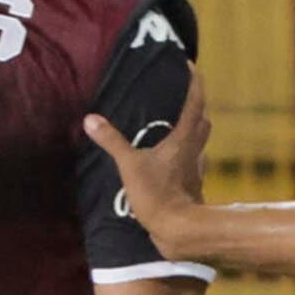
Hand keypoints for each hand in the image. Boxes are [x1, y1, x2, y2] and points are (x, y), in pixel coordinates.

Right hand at [74, 75, 208, 257]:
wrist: (180, 231)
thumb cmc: (158, 195)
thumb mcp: (130, 166)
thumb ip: (112, 141)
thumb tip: (91, 119)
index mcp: (184, 138)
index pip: (195, 101)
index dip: (194, 81)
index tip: (188, 64)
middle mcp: (195, 149)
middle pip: (203, 118)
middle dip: (196, 103)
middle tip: (182, 92)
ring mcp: (196, 167)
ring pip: (201, 139)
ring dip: (194, 127)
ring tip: (177, 121)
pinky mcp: (193, 184)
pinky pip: (193, 159)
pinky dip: (187, 151)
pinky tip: (174, 156)